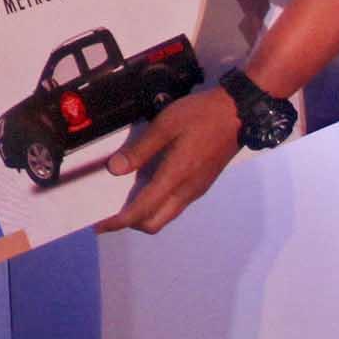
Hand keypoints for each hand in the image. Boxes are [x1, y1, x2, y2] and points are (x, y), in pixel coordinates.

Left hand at [96, 89, 242, 234]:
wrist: (238, 113)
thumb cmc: (200, 116)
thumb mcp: (165, 125)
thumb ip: (140, 149)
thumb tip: (115, 169)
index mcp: (175, 178)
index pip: (143, 210)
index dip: (119, 221)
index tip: (100, 225)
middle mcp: (186, 191)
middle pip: (155, 223)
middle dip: (130, 223)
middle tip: (109, 213)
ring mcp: (195, 190)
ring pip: (166, 216)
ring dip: (144, 215)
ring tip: (123, 201)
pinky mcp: (200, 185)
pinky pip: (174, 205)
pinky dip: (156, 206)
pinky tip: (144, 188)